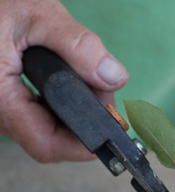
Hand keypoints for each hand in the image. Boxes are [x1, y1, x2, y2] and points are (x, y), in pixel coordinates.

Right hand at [0, 0, 127, 161]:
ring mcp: (0, 110)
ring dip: (74, 111)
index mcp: (0, 99)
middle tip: (104, 91)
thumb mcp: (38, 15)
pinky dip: (59, 103)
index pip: (47, 144)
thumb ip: (78, 47)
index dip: (84, 143)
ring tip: (89, 81)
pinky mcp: (5, 102)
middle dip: (85, 121)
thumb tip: (114, 78)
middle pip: (50, 140)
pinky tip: (72, 81)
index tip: (112, 125)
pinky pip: (36, 115)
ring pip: (44, 129)